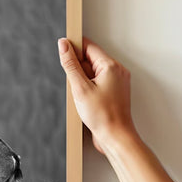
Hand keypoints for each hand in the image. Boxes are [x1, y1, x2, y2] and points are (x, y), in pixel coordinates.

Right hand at [57, 36, 135, 154]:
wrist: (115, 137)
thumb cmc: (103, 116)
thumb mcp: (80, 88)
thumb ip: (70, 64)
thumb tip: (64, 45)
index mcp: (111, 66)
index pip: (89, 46)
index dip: (74, 49)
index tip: (64, 53)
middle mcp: (117, 71)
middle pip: (91, 59)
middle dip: (78, 70)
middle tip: (76, 86)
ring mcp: (117, 82)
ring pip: (93, 72)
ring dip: (83, 81)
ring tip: (83, 96)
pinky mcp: (114, 92)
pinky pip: (98, 82)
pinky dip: (89, 88)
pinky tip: (86, 101)